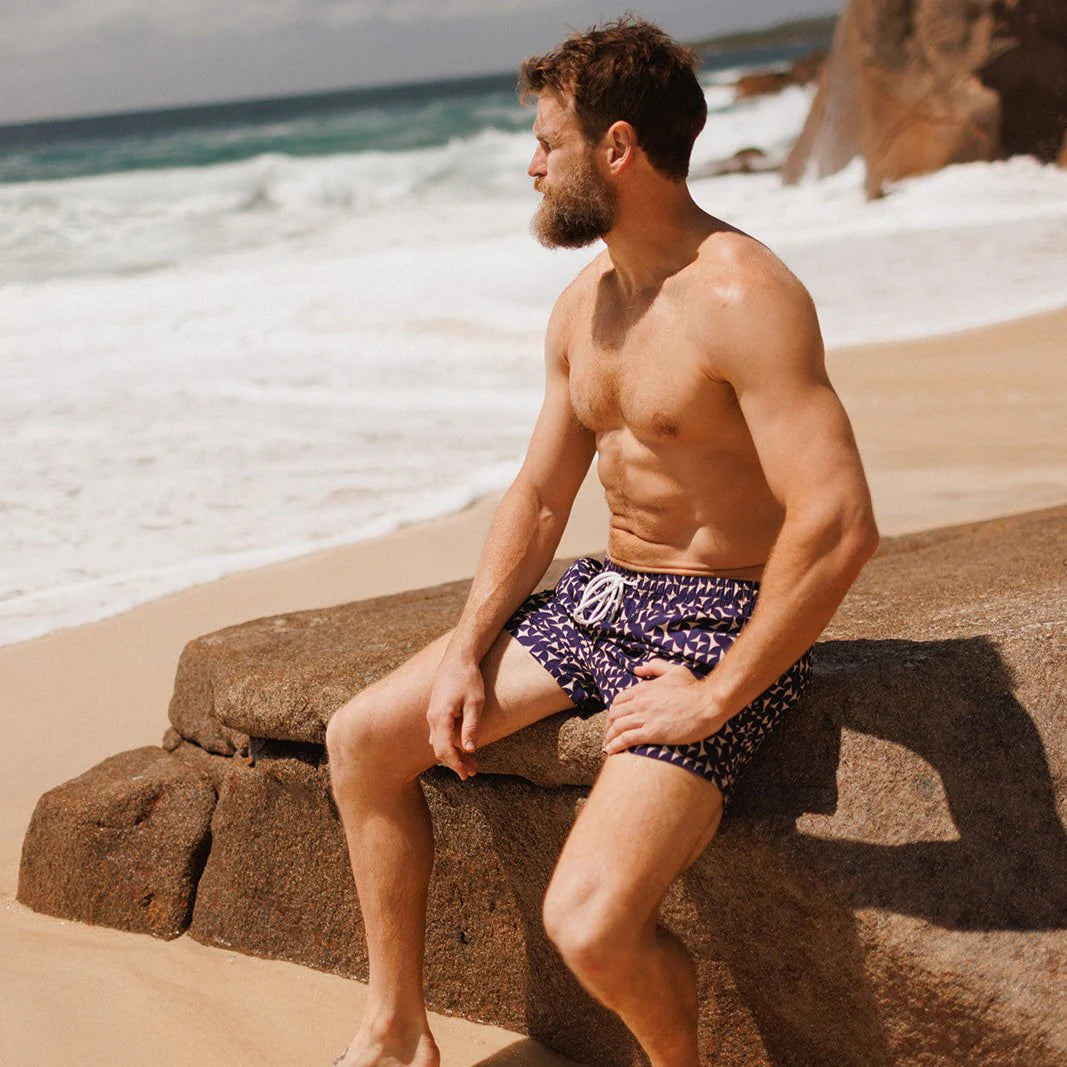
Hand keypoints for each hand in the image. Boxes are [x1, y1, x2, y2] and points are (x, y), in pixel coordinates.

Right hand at [426, 655, 484, 779]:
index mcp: (440, 717)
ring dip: (452, 754)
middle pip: (439, 749)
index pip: (444, 749)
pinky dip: (449, 744)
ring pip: (438, 742)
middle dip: (454, 763)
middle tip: (472, 772)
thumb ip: (471, 727)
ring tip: (470, 762)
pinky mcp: (436, 711)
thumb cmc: (468, 679)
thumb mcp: (475, 703)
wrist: (458, 658)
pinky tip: (460, 747)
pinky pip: (438, 734)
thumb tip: (470, 750)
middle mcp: (432, 718)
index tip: (466, 774)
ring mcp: (432, 714)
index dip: (455, 764)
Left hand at [603, 658, 725, 754]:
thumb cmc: (694, 688)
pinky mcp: (652, 732)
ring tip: (607, 746)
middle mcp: (640, 702)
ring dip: (609, 737)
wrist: (708, 703)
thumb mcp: (674, 670)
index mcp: (643, 688)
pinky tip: (611, 751)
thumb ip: (654, 667)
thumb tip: (637, 669)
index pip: (619, 700)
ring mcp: (645, 717)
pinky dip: (616, 745)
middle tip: (608, 735)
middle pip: (614, 714)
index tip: (613, 721)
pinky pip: (627, 739)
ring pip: (617, 727)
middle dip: (608, 726)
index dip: (612, 712)